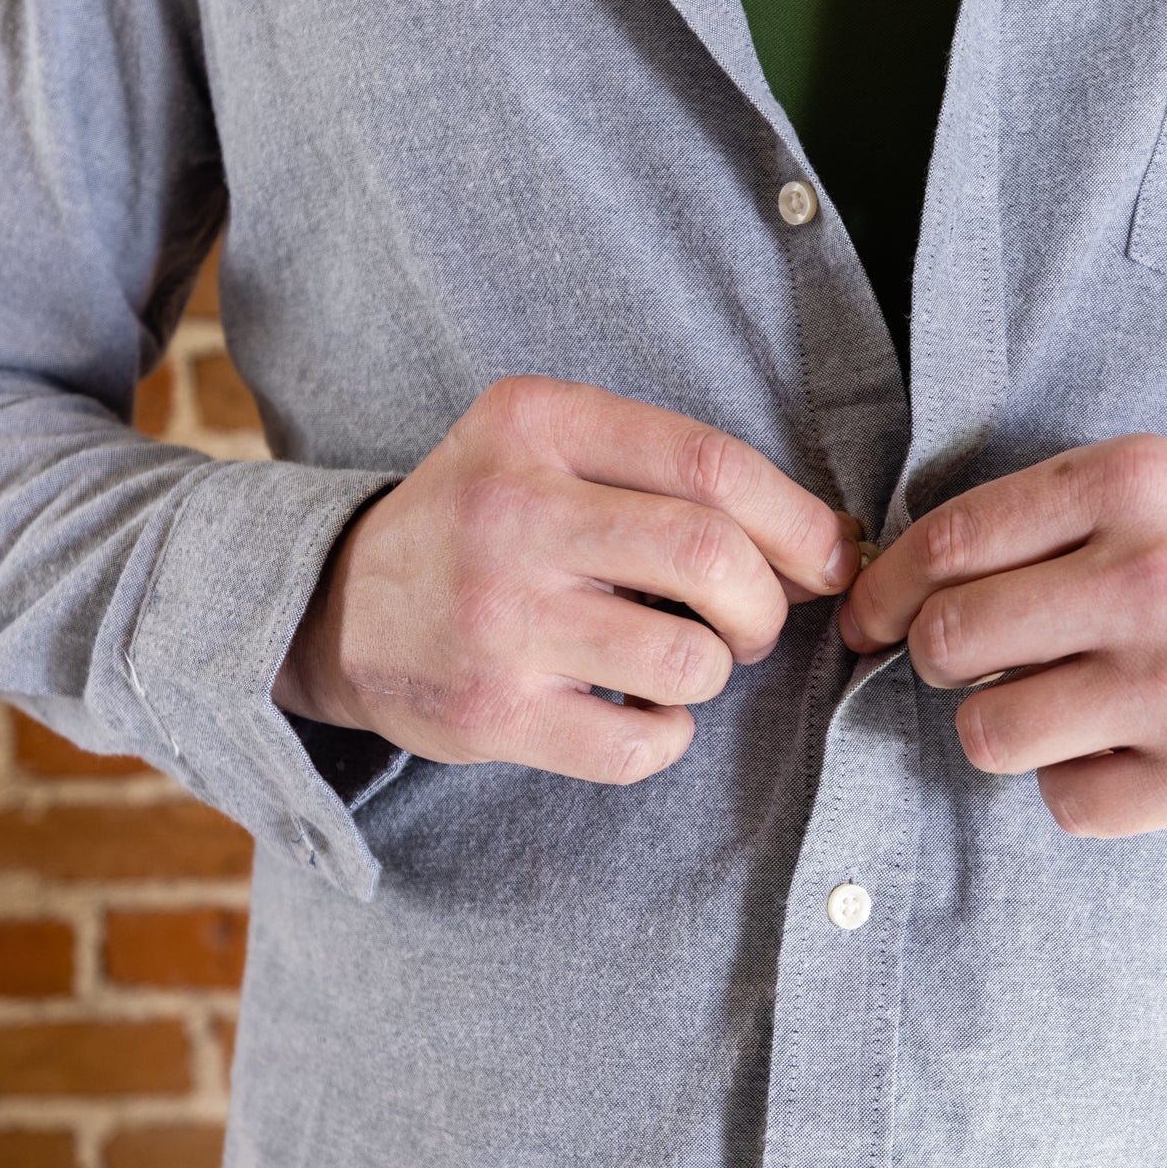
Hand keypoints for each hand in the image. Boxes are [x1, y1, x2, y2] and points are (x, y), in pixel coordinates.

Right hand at [274, 376, 857, 780]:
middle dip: (767, 602)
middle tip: (753, 620)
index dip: (798, 520)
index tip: (829, 557)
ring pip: (688, 657)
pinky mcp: (489, 712)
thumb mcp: (550, 447)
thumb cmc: (484, 521)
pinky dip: (670, 736)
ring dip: (715, 669)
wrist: (337, 607)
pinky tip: (645, 713)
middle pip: (712, 556)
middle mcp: (513, 512)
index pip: (712, 464)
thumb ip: (668, 474)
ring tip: (683, 660)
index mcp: (539, 424)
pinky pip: (639, 743)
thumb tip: (824, 547)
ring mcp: (497, 617)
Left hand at [838, 434, 1166, 835]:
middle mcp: (1150, 578)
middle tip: (962, 658)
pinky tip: (1116, 744)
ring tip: (1051, 700)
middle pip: (950, 641)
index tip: (868, 616)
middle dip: (933, 656)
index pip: (947, 542)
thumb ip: (1036, 517)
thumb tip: (895, 588)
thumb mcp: (1153, 483)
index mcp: (1129, 483)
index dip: (883, 589)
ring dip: (998, 721)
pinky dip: (1071, 780)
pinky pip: (1062, 800)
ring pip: (988, 731)